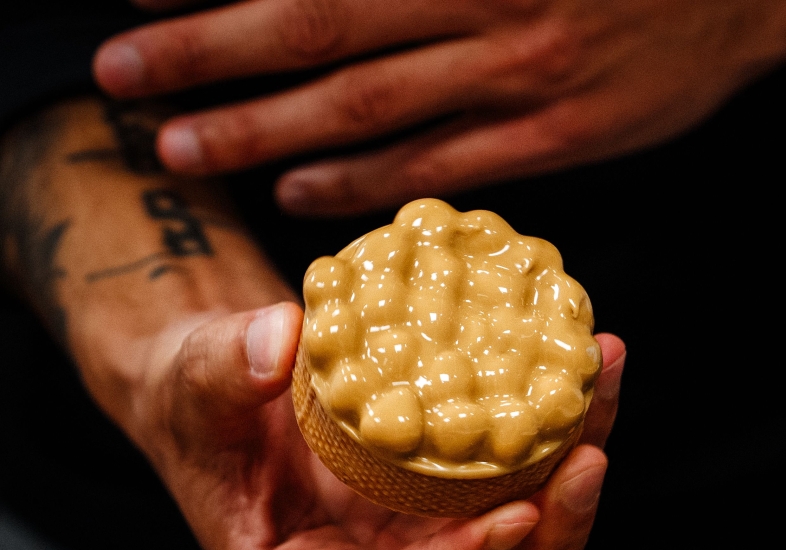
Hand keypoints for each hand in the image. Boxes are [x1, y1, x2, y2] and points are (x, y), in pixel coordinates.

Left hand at [94, 0, 785, 215]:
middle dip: (208, 56)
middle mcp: (486, 4)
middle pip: (319, 33)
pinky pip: (440, 167)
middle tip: (124, 79)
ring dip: (263, 129)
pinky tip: (296, 192)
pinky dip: (361, 182)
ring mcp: (522, 75)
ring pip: (368, 111)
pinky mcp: (558, 135)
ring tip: (184, 145)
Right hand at [132, 301, 625, 549]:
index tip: (517, 515)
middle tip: (589, 454)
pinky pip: (526, 497)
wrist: (230, 395)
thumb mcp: (191, 384)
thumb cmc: (199, 407)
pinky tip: (583, 376)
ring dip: (575, 484)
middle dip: (551, 541)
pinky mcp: (452, 515)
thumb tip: (280, 340)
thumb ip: (222, 369)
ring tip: (599, 387)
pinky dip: (562, 444)